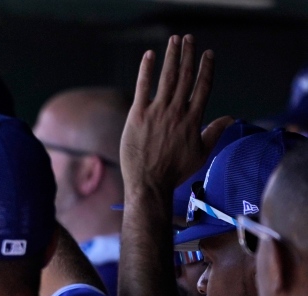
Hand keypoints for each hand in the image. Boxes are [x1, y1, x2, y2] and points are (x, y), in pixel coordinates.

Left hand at [120, 35, 230, 209]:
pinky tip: (149, 55)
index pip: (203, 87)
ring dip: (171, 56)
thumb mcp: (201, 153)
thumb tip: (230, 119)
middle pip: (185, 77)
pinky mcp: (138, 115)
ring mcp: (157, 112)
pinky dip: (146, 70)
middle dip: (188, 55)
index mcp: (193, 120)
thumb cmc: (175, 171)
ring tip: (174, 40)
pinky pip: (143, 87)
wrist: (149, 184)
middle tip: (189, 39)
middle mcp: (177, 112)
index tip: (208, 54)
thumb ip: (214, 133)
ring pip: (167, 78)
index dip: (206, 68)